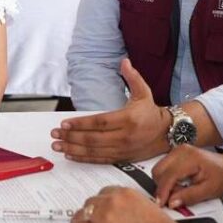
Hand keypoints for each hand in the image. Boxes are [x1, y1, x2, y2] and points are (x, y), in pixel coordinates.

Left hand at [50, 58, 168, 162]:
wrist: (167, 134)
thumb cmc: (152, 112)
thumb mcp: (144, 92)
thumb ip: (133, 77)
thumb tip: (125, 62)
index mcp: (128, 119)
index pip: (100, 122)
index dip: (81, 124)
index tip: (64, 124)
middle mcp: (125, 136)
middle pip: (93, 138)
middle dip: (71, 137)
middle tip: (55, 135)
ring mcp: (122, 149)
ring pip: (94, 151)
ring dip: (73, 149)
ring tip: (57, 146)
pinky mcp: (122, 158)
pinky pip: (100, 160)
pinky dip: (83, 158)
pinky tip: (70, 155)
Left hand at [70, 187, 208, 222]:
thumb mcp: (149, 208)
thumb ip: (132, 206)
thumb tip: (123, 214)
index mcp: (126, 193)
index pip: (105, 193)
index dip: (102, 203)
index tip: (101, 210)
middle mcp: (113, 201)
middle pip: (92, 202)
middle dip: (92, 211)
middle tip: (93, 221)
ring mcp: (104, 217)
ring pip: (82, 214)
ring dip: (82, 220)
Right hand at [152, 145, 222, 208]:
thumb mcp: (209, 191)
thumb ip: (189, 197)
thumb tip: (171, 202)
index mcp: (189, 158)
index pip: (168, 176)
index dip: (162, 192)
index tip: (160, 205)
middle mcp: (180, 151)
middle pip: (158, 171)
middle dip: (163, 188)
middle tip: (175, 198)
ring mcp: (177, 151)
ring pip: (159, 170)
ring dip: (165, 184)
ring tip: (181, 191)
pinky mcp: (176, 154)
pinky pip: (164, 168)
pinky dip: (168, 179)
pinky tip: (180, 184)